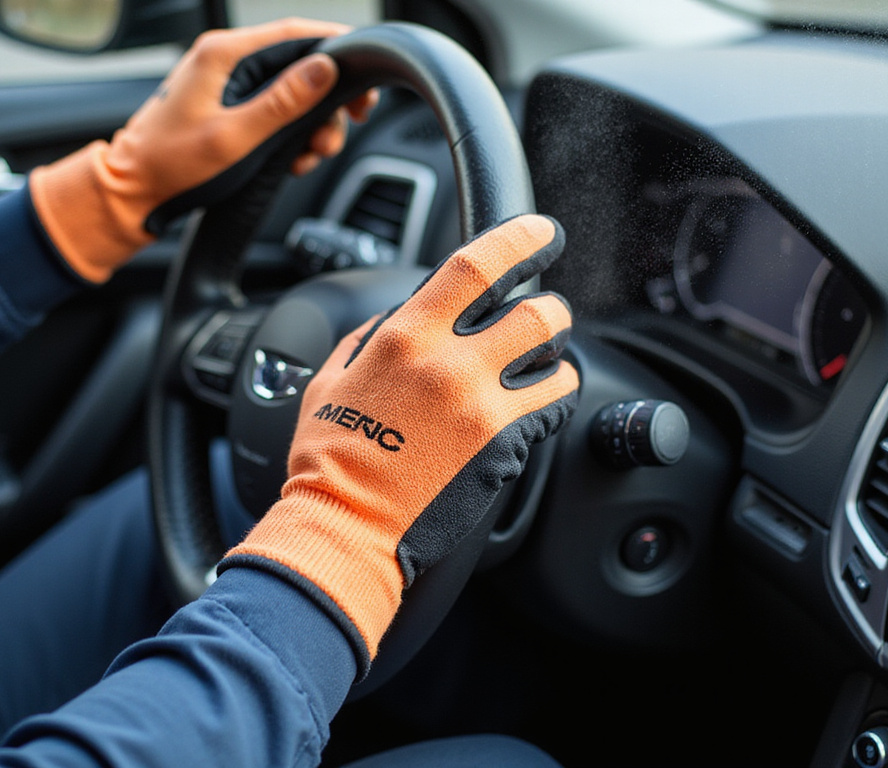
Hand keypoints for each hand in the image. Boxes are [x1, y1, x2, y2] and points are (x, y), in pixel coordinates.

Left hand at [30, 18, 377, 281]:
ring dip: (310, 125)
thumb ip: (282, 102)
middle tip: (334, 135)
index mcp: (224, 54)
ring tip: (308, 157)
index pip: (296, 33)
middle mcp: (226, 60)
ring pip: (291, 92)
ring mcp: (227, 82)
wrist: (132, 190)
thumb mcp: (234, 138)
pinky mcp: (229, 105)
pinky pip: (274, 109)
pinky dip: (291, 135)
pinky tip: (290, 160)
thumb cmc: (172, 165)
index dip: (337, 53)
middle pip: (298, 65)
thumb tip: (324, 69)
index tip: (364, 81)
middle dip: (325, 103)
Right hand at [220, 214, 580, 674]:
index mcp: (406, 336)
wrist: (345, 523)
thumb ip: (367, 338)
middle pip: (536, 311)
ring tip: (544, 365)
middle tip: (545, 318)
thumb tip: (392, 316)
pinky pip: (553, 408)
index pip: (478, 265)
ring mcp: (482, 406)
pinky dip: (553, 400)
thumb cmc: (330, 457)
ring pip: (557, 359)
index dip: (520, 240)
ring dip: (556, 356)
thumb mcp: (330, 380)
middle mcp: (450, 364)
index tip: (542, 233)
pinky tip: (539, 404)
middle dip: (549, 309)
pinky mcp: (503, 447)